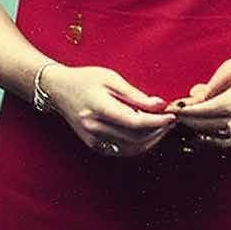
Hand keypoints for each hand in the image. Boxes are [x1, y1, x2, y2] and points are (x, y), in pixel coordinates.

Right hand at [43, 63, 177, 156]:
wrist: (58, 89)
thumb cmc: (86, 79)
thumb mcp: (111, 78)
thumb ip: (134, 94)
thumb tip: (159, 104)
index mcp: (98, 108)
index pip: (135, 122)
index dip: (157, 122)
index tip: (171, 116)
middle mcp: (94, 127)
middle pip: (135, 138)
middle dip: (158, 131)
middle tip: (171, 121)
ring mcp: (93, 139)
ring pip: (130, 149)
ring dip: (151, 141)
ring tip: (162, 128)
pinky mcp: (93, 145)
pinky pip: (121, 151)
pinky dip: (138, 146)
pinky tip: (147, 134)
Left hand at [164, 53, 230, 147]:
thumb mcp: (230, 69)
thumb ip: (212, 86)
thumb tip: (191, 99)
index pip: (218, 107)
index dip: (196, 111)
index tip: (176, 109)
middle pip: (218, 125)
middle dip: (191, 122)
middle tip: (170, 117)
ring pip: (221, 137)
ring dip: (197, 134)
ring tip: (178, 127)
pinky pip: (225, 142)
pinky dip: (207, 142)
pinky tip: (191, 138)